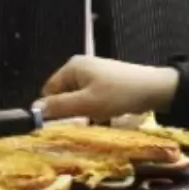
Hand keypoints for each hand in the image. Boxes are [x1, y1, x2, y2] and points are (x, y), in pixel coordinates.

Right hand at [33, 56, 178, 121]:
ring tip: (98, 116)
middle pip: (63, 94)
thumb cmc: (118, 94)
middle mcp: (81, 66)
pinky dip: (96, 107)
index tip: (62, 123)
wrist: (155, 88)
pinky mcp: (106, 81)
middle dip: (70, 109)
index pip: (48, 90)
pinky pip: (91, 97)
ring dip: (85, 110)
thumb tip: (34, 110)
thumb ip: (59, 106)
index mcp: (72, 67)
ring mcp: (94, 72)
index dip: (52, 108)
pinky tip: (107, 112)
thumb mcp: (86, 103)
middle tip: (84, 120)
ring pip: (78, 98)